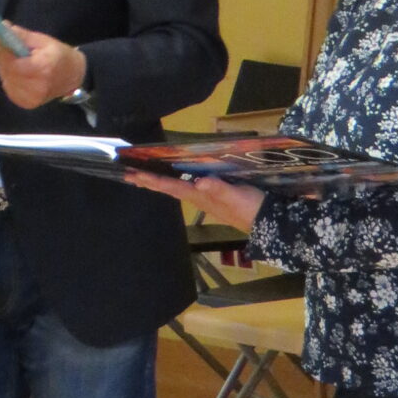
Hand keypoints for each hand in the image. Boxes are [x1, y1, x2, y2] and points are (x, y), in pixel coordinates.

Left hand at [0, 27, 88, 110]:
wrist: (74, 76)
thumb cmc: (59, 55)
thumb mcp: (42, 41)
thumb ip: (21, 36)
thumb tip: (2, 28)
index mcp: (42, 68)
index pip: (13, 63)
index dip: (0, 52)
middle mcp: (37, 86)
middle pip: (7, 71)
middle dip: (2, 59)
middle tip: (2, 48)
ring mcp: (32, 98)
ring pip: (6, 80)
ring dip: (6, 69)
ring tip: (16, 62)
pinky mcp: (28, 104)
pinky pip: (9, 89)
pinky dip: (10, 79)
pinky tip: (19, 74)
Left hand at [124, 170, 265, 230]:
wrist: (269, 222)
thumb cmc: (251, 208)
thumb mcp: (237, 196)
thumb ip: (219, 190)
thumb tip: (199, 183)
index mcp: (200, 197)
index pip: (171, 187)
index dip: (152, 180)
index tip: (133, 175)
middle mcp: (199, 197)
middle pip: (168, 188)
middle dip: (149, 182)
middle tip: (128, 175)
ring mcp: (206, 198)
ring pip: (176, 188)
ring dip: (159, 182)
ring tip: (144, 177)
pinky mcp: (215, 196)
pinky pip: (188, 187)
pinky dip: (176, 181)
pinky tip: (176, 179)